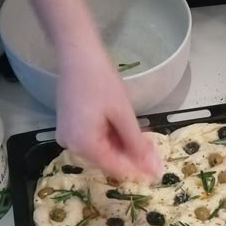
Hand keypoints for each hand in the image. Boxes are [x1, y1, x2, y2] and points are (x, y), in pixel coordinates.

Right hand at [55, 44, 161, 179]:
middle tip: (154, 153)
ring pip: (102, 151)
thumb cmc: (101, 81)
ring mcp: (68, 137)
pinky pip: (94, 140)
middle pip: (108, 160)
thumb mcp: (123, 114)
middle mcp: (72, 146)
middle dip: (132, 157)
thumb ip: (137, 145)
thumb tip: (152, 169)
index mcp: (83, 145)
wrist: (77, 54)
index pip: (115, 168)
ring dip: (124, 148)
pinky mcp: (70, 128)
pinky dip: (111, 138)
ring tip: (145, 141)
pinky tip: (127, 133)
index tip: (157, 172)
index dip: (137, 171)